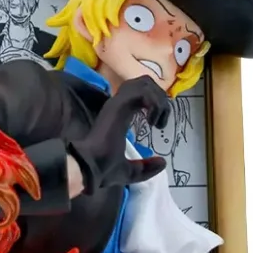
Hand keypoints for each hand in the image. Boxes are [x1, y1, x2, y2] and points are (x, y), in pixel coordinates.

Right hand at [67, 76, 170, 193]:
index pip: (140, 92)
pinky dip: (154, 104)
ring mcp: (118, 102)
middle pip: (145, 81)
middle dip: (160, 97)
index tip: (158, 125)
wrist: (90, 169)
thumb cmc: (105, 168)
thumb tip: (162, 163)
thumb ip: (146, 166)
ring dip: (158, 100)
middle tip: (160, 120)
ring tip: (156, 120)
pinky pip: (143, 92)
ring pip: (145, 82)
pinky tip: (152, 120)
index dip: (155, 103)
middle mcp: (119, 104)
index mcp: (121, 114)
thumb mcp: (131, 171)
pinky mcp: (119, 105)